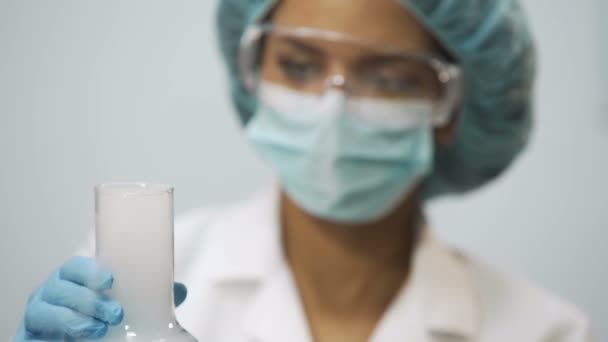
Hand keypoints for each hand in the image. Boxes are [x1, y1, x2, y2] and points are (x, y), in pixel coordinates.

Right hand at [14, 256, 187, 340]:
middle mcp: (49, 295)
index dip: (88, 270)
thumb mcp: (124, 305)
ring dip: (70, 320)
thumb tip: (180, 290)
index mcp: (71, 280)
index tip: (110, 279)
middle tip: (115, 313)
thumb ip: (149, 297)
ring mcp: (37, 318)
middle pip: (58, 289)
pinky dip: (49, 338)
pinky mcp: (28, 339)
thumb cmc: (98, 317)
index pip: (73, 267)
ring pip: (43, 313)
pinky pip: (31, 338)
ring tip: (97, 329)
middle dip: (87, 300)